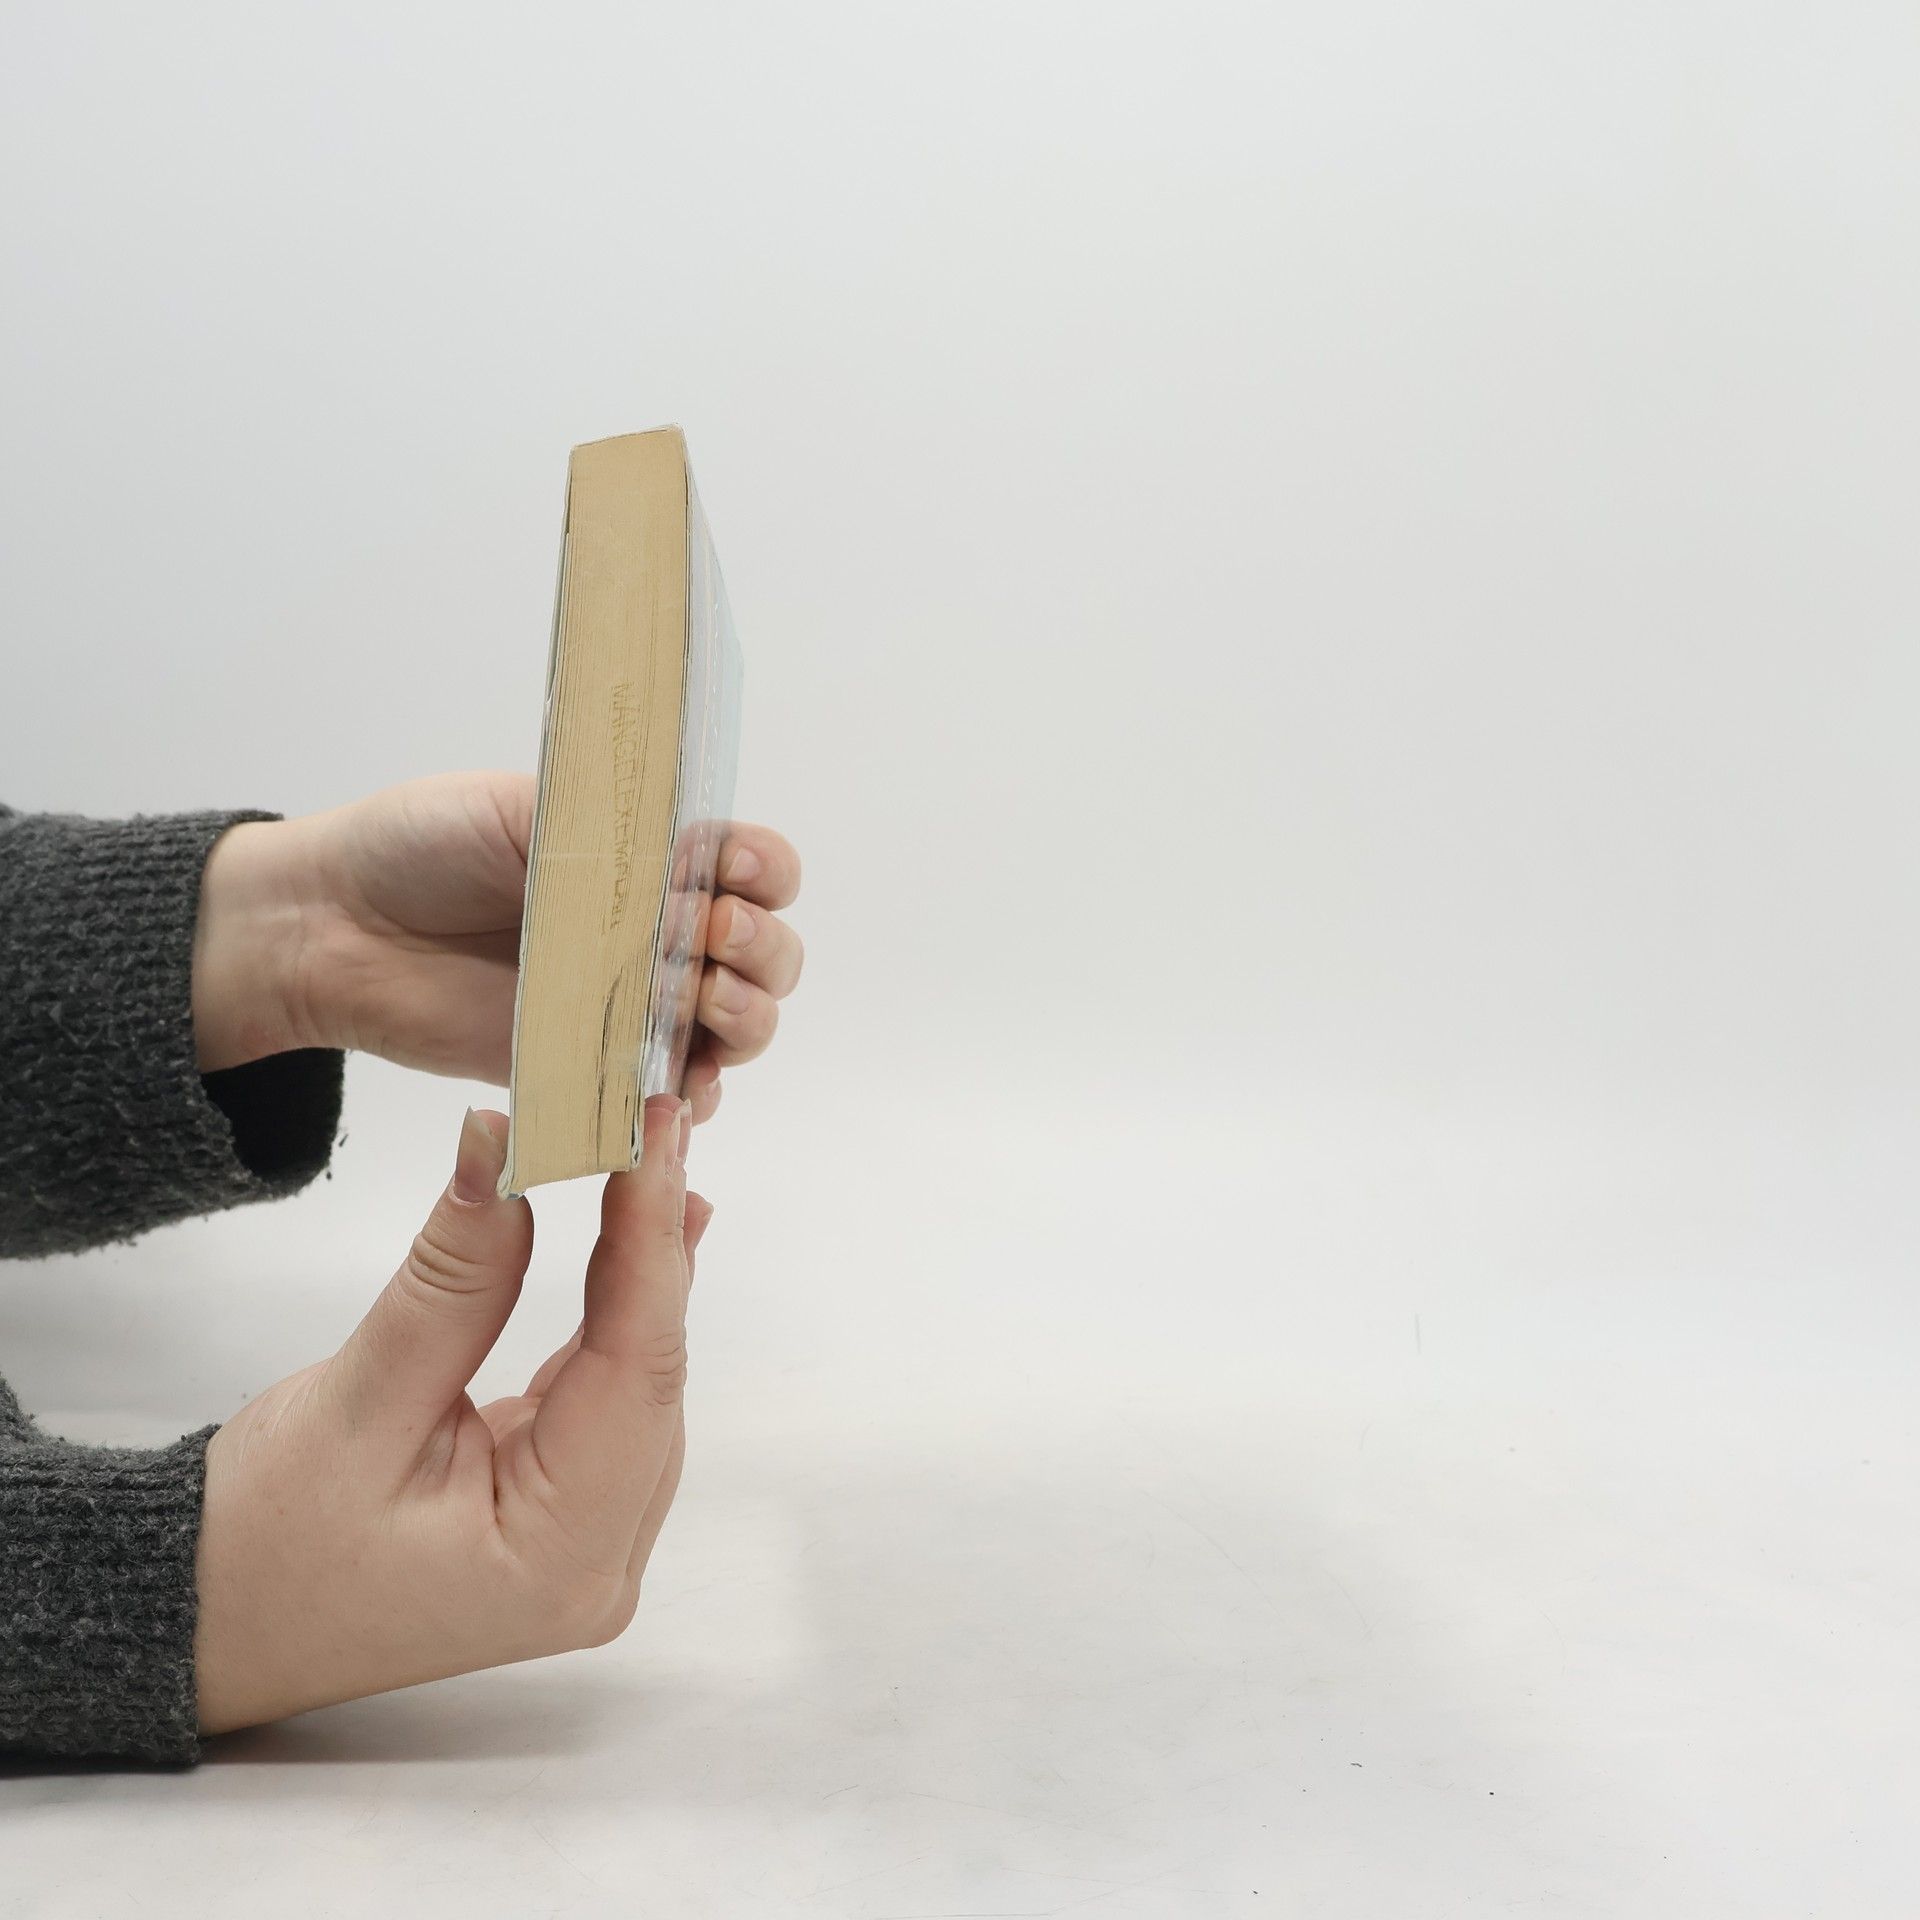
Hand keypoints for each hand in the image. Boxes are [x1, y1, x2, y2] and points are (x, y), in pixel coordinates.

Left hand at [193, 771, 803, 1119]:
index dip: (765, 867)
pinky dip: (697, 1094)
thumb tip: (683, 865)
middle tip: (705, 934)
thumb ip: (612, 837)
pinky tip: (679, 1079)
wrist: (333, 924)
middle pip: (769, 952)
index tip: (732, 866)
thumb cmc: (422, 846)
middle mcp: (658, 930)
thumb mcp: (523, 808)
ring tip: (694, 1000)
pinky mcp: (594, 1071)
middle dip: (761, 946)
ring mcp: (632, 1004)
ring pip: (742, 1025)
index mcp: (654, 853)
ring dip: (744, 1015)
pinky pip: (675, 1098)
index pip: (758, 864)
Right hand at [193, 1096, 708, 1732]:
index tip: (657, 1134)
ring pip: (639, 1378)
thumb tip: (503, 1150)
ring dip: (643, 1270)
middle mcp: (598, 1565)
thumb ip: (452, 1281)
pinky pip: (606, 1393)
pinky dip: (612, 1311)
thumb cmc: (257, 1543)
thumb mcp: (352, 1403)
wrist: (201, 1622)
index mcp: (559, 1557)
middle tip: (660, 1121)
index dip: (652, 1240)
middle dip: (655, 1244)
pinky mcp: (563, 1511)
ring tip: (654, 1156)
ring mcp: (587, 1543)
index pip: (637, 1369)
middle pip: (652, 1373)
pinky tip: (636, 1236)